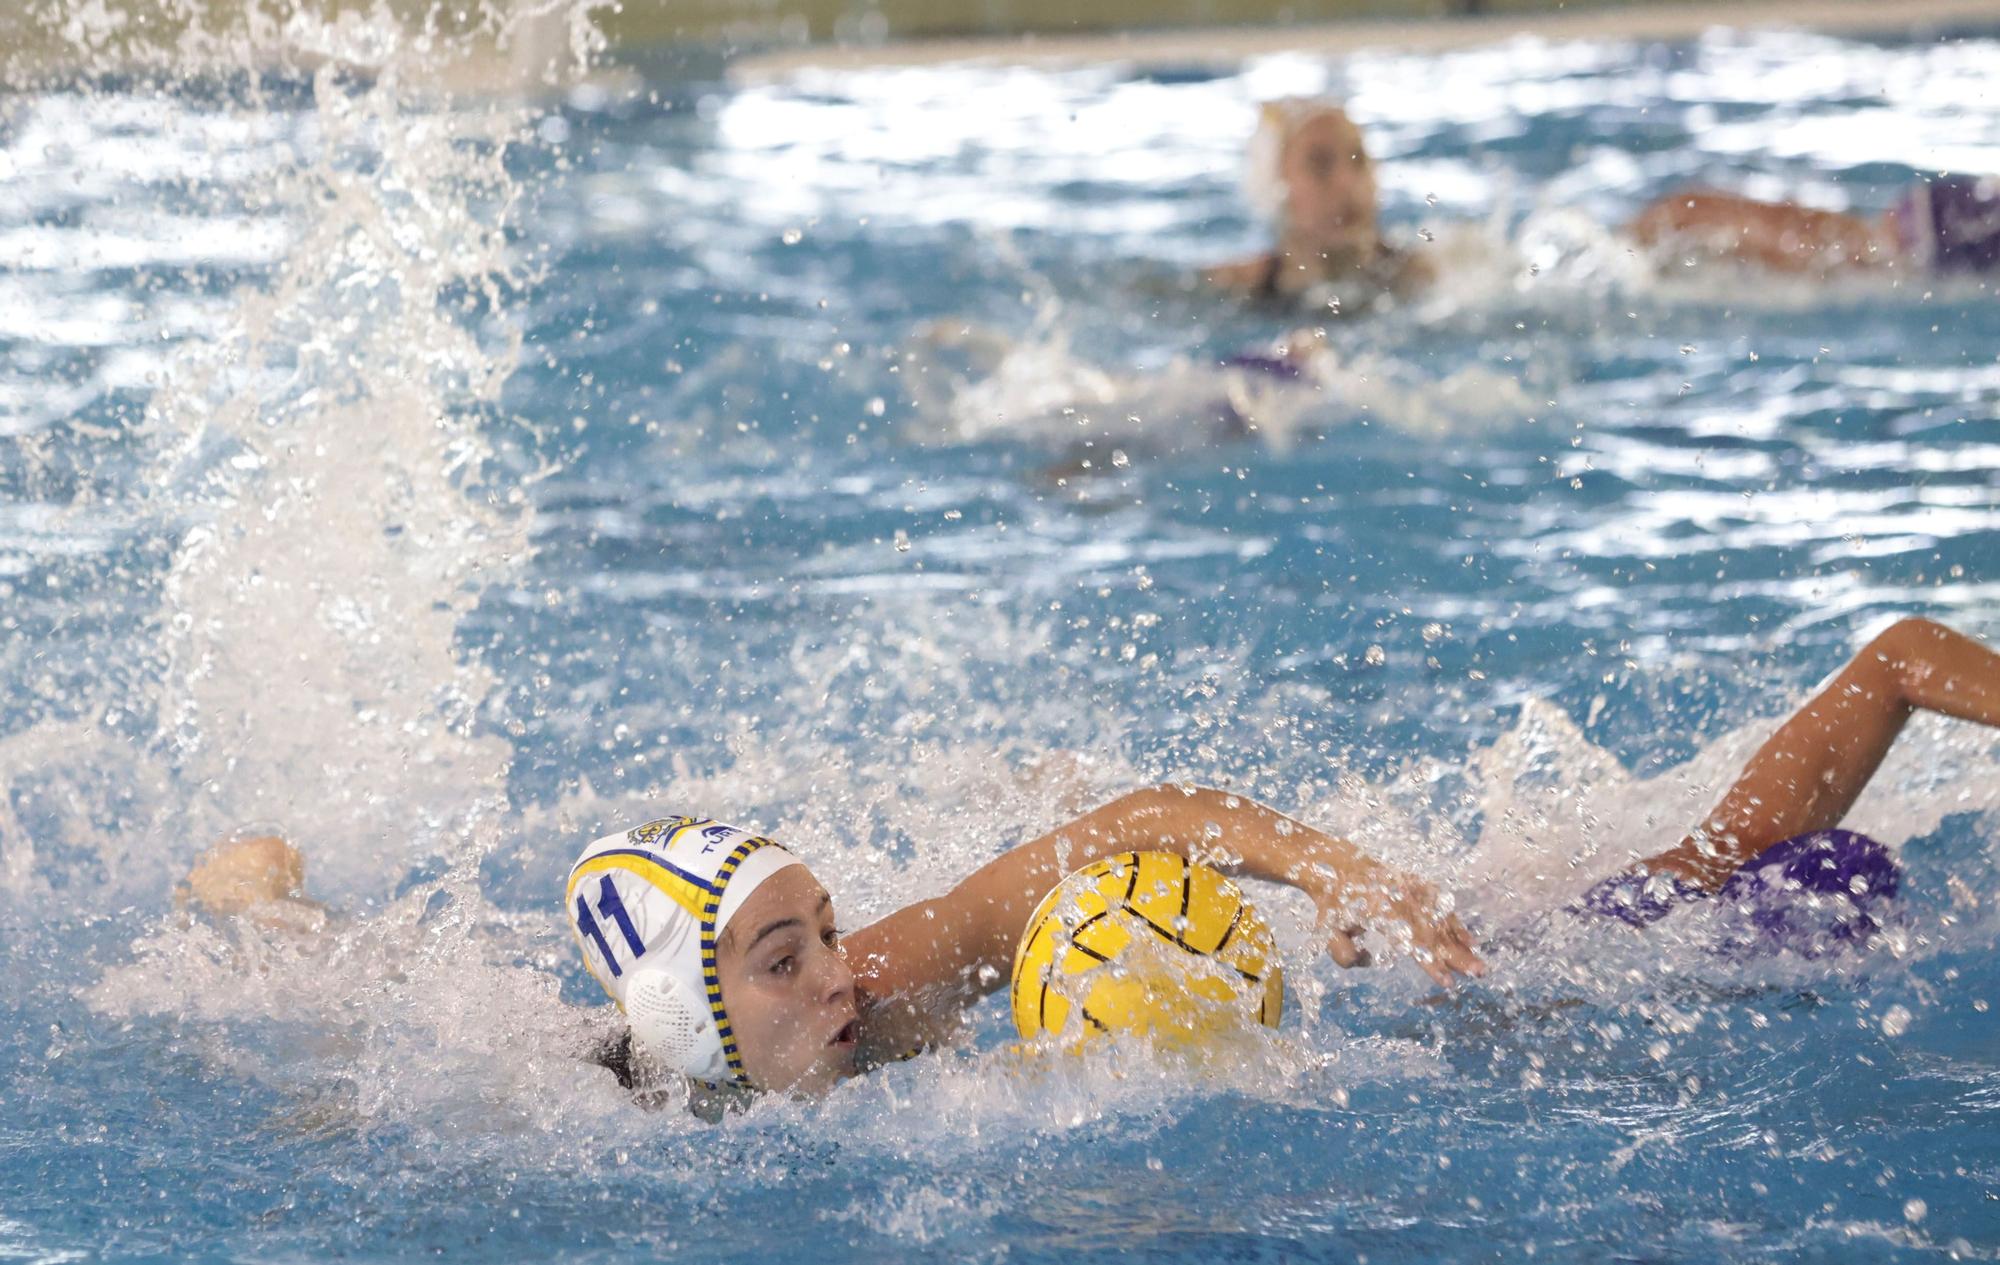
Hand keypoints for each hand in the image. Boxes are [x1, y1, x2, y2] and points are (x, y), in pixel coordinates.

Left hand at [1307, 862, 1485, 987]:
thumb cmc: (1331, 902)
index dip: (1431, 964)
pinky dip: (1455, 922)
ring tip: (1479, 962)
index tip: (1447, 982)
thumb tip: (1368, 961)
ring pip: (1441, 919)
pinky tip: (1468, 939)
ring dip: (1461, 943)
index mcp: (1380, 911)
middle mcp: (1401, 898)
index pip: (1412, 942)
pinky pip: (1441, 904)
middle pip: (1434, 932)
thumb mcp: (1326, 931)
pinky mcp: (1415, 882)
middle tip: (1479, 973)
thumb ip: (1343, 954)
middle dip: (1457, 955)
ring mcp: (1410, 888)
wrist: (1335, 863)